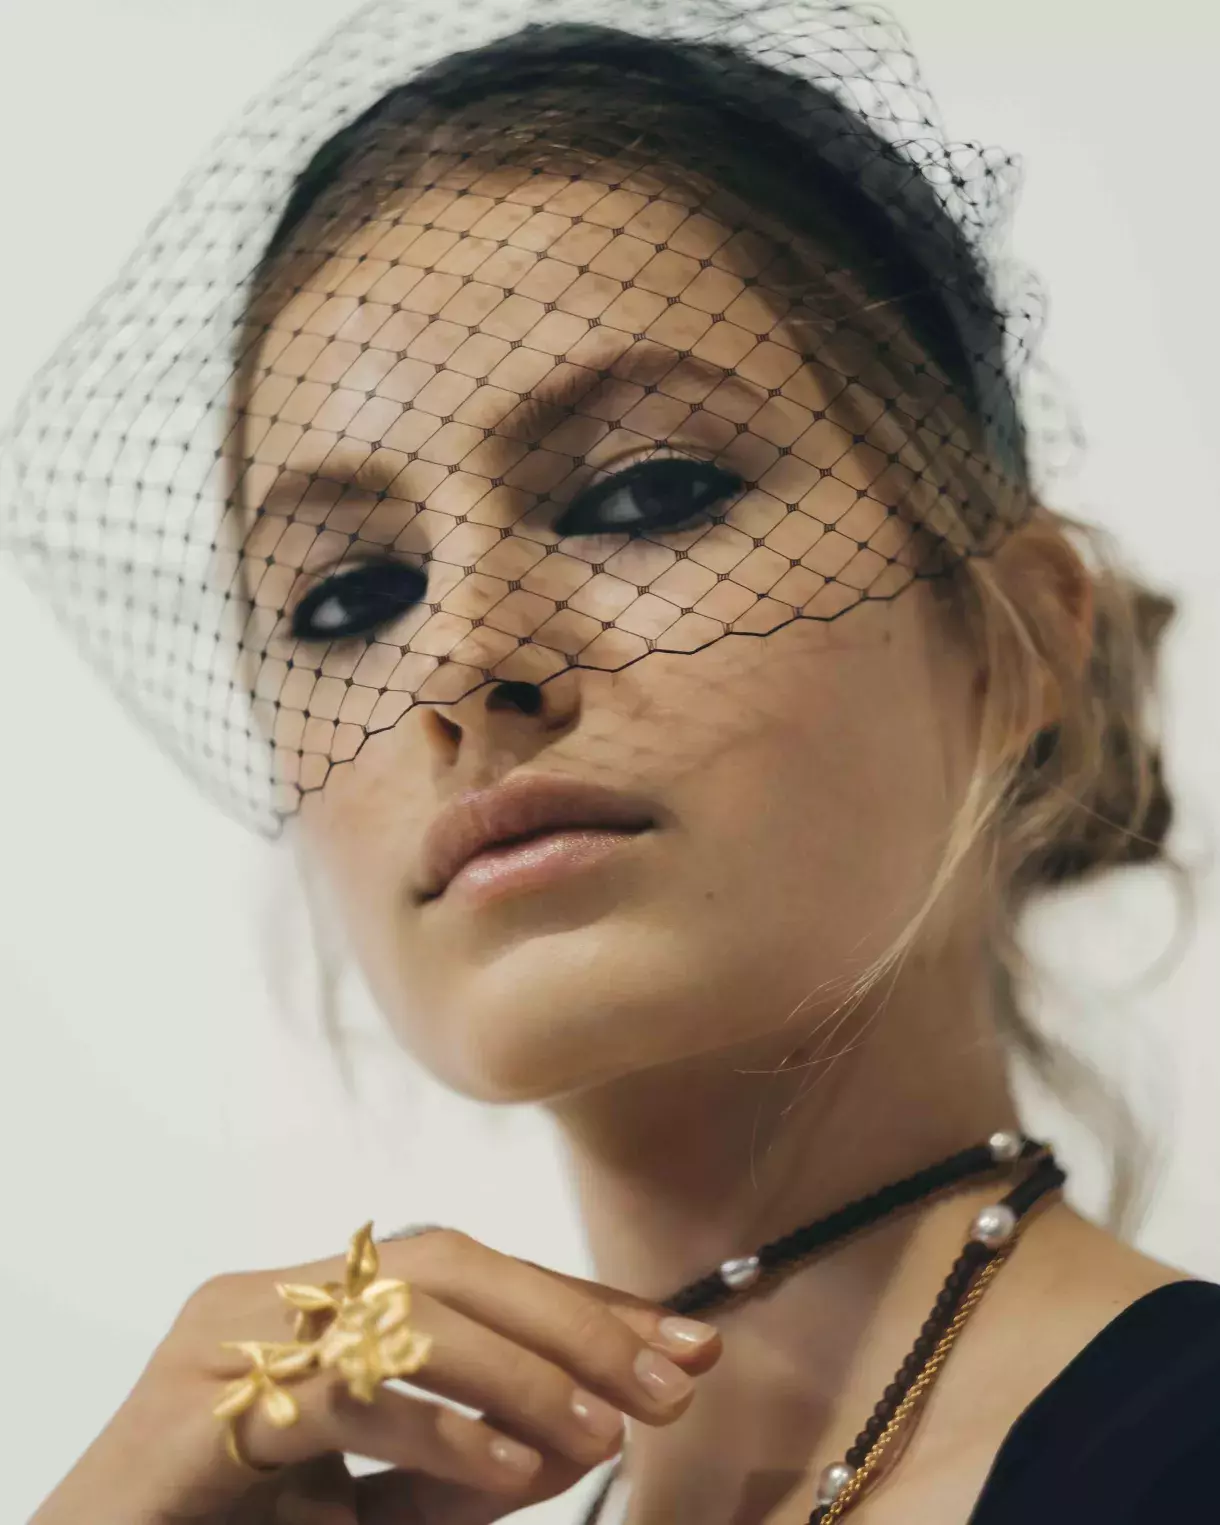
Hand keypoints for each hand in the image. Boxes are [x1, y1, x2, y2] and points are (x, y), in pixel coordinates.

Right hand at [30, 1227, 722, 1524]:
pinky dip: (439, 1427)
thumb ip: (470, 1472)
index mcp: (321, 1302)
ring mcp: (233, 1332)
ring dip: (523, 1368)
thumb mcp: (381, 1508)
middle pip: (451, 1263)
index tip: (688, 1342)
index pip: (474, 1275)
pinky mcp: (200, 1401)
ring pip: (406, 1309)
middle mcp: (278, 1293)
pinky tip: (509, 1469)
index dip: (583, 1305)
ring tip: (607, 1434)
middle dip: (573, 1318)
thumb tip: (587, 1438)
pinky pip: (343, 1392)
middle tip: (674, 1378)